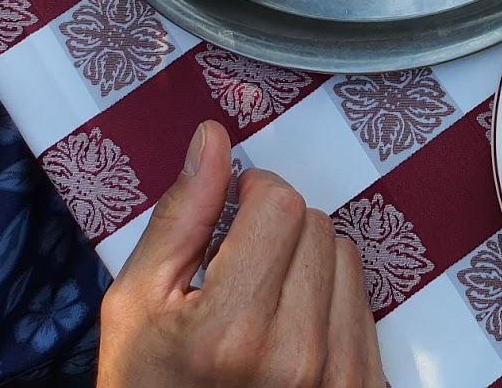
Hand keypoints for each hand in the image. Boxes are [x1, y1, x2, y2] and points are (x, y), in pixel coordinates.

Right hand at [97, 120, 385, 387]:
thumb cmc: (149, 387)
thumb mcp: (136, 305)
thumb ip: (179, 217)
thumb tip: (213, 139)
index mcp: (231, 331)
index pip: (281, 204)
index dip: (251, 196)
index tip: (229, 217)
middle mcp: (295, 355)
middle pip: (314, 224)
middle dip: (275, 232)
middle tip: (235, 273)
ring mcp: (337, 377)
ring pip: (345, 254)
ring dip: (306, 262)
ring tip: (261, 304)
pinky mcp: (363, 386)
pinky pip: (364, 298)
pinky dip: (330, 298)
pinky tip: (290, 328)